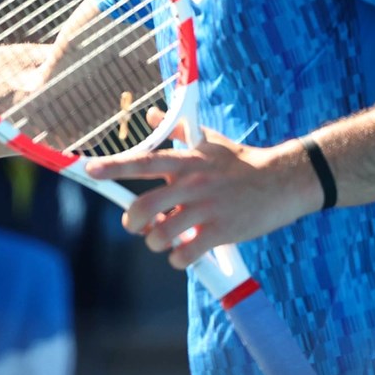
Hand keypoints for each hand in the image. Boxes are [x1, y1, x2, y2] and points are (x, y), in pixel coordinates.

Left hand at [85, 111, 321, 270]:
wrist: (283, 181)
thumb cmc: (241, 162)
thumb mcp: (209, 141)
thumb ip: (177, 130)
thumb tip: (152, 114)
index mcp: (187, 161)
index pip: (144, 162)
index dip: (115, 166)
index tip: (91, 170)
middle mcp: (193, 183)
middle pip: (144, 208)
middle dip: (133, 222)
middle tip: (139, 225)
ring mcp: (207, 208)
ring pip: (161, 236)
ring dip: (157, 243)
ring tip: (168, 240)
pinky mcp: (222, 231)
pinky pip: (186, 254)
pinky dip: (179, 259)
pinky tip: (186, 252)